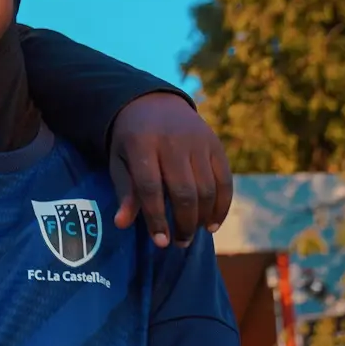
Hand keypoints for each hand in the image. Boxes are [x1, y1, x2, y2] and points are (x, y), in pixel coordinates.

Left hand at [108, 93, 232, 247]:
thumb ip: (124, 190)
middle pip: (184, 191)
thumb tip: (121, 224)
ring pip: (207, 188)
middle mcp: (173, 141)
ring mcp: (198, 141)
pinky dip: (222, 205)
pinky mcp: (216, 144)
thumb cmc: (131, 140)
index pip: (151, 187)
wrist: (153, 102)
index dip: (156, 217)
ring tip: (192, 235)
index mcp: (142, 144)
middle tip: (179, 243)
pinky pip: (225, 179)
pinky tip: (213, 223)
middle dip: (183, 222)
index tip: (160, 242)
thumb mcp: (119, 160)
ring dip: (202, 218)